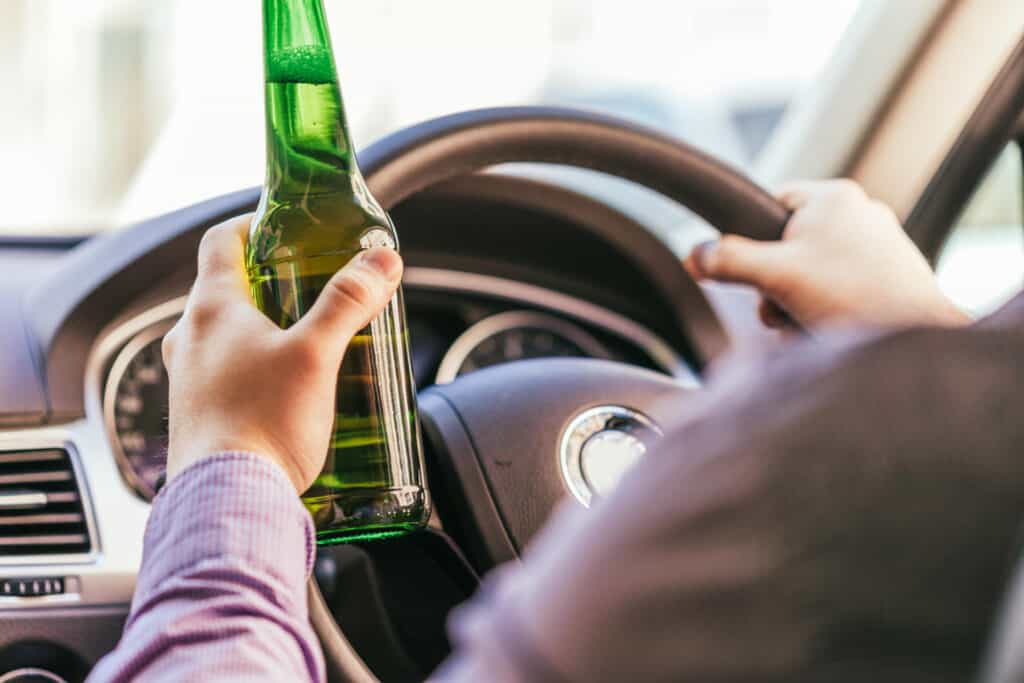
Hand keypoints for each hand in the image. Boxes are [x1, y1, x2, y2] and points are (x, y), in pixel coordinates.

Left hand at [161, 215, 402, 491]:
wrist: (227, 502)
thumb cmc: (263, 424)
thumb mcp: (316, 354)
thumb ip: (348, 303)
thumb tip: (381, 260)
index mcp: (211, 310)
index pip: (220, 242)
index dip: (252, 224)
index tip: (282, 227)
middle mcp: (188, 340)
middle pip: (224, 290)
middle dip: (267, 283)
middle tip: (309, 288)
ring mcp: (187, 380)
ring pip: (222, 336)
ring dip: (260, 330)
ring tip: (305, 342)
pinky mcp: (197, 417)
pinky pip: (222, 375)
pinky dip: (252, 368)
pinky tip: (285, 392)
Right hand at [684, 179, 969, 329]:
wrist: (918, 337)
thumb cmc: (856, 298)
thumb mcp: (775, 276)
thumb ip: (728, 261)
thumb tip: (695, 255)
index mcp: (833, 197)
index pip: (769, 203)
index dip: (750, 239)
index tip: (750, 270)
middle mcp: (860, 212)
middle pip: (788, 245)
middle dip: (775, 283)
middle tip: (781, 305)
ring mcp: (879, 244)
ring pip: (811, 270)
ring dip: (797, 301)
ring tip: (808, 321)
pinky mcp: (890, 275)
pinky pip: (838, 287)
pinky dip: (826, 309)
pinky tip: (829, 328)